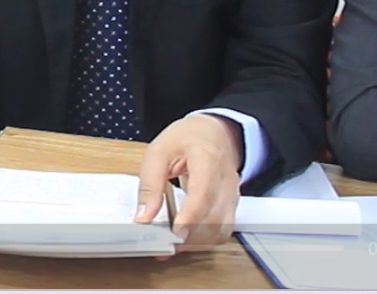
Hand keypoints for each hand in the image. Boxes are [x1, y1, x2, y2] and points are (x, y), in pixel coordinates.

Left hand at [136, 113, 243, 251]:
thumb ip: (150, 183)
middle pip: (215, 216)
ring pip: (222, 228)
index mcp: (207, 159)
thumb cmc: (186, 138)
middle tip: (164, 244)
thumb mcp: (158, 150)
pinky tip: (187, 239)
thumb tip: (143, 216)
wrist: (215, 133)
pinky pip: (223, 229)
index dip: (190, 216)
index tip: (174, 232)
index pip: (204, 192)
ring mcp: (233, 195)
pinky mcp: (232, 205)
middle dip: (190, 235)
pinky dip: (206, 239)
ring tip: (172, 244)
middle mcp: (226, 180)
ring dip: (198, 242)